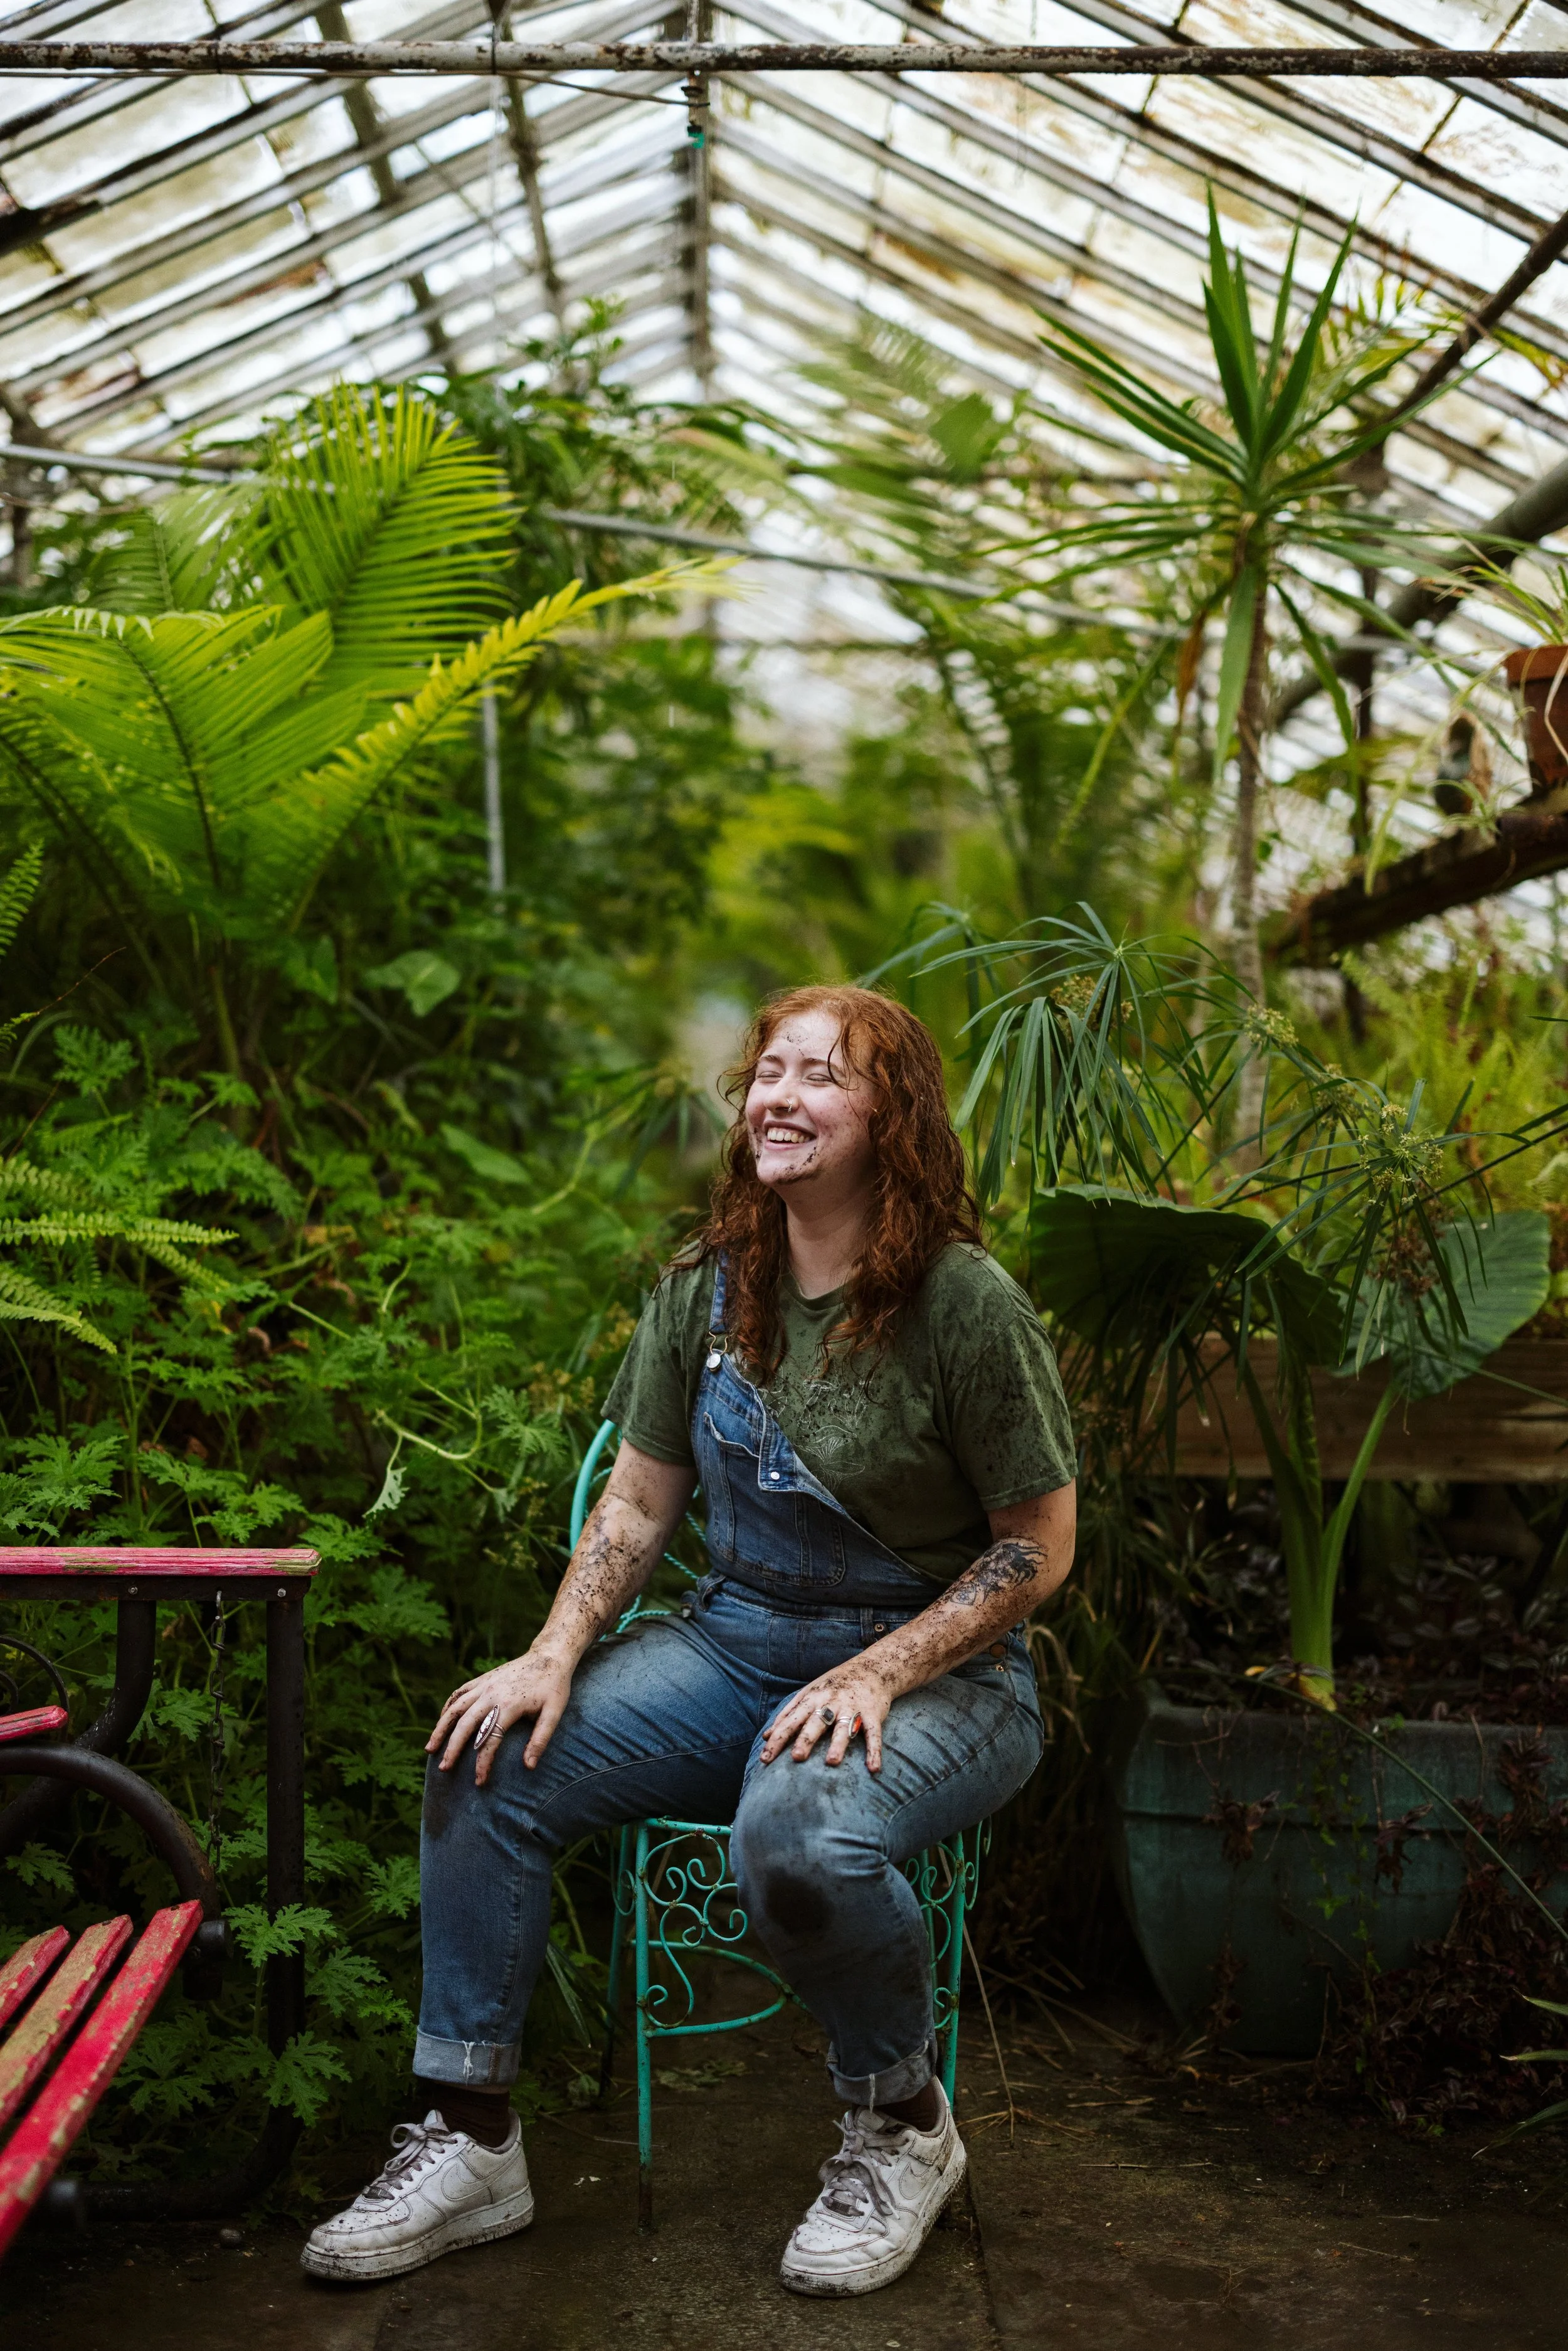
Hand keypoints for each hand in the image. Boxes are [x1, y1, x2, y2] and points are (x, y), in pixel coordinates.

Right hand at [426, 1646, 574, 1784]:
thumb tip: (529, 1766)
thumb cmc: (553, 1687)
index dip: (483, 1763)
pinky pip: (459, 1694)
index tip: (479, 1782)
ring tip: (430, 1749)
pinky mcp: (482, 1680)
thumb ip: (540, 1740)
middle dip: (452, 1749)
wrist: (549, 1655)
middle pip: (465, 1725)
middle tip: (444, 1769)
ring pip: (455, 1709)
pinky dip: (447, 1708)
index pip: (490, 1740)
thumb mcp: (554, 1713)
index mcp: (509, 1705)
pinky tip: (442, 1722)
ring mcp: (484, 1685)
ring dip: (441, 1729)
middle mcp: (491, 1694)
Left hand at [760, 1660, 896, 1773]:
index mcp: (812, 1699)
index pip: (791, 1721)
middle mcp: (831, 1703)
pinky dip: (874, 1750)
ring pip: (845, 1727)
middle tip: (796, 1757)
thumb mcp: (808, 1693)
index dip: (778, 1739)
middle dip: (806, 1739)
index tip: (765, 1759)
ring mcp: (853, 1707)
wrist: (871, 1669)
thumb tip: (766, 1736)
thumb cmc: (834, 1685)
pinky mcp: (873, 1714)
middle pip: (816, 1722)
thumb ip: (788, 1714)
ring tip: (832, 1762)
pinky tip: (873, 1768)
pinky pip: (873, 1734)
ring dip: (839, 1744)